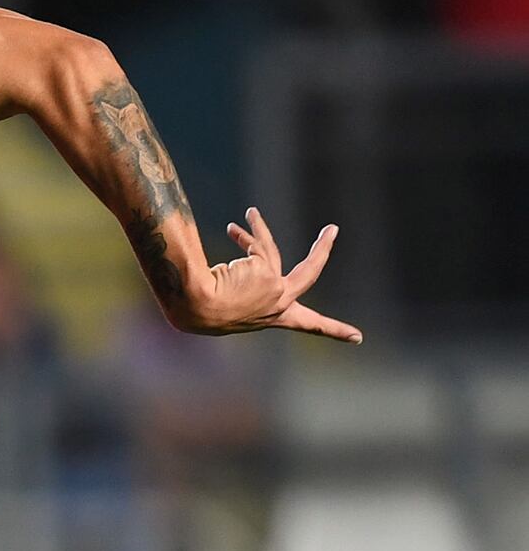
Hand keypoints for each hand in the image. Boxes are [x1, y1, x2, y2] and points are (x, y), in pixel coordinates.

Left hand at [175, 209, 360, 343]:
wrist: (194, 308)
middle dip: (321, 250)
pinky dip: (248, 232)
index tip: (357, 338)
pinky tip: (231, 229)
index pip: (308, 325)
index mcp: (273, 317)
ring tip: (250, 213)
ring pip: (270, 252)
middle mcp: (278, 305)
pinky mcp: (268, 274)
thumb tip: (241, 235)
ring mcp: (275, 290)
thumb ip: (251, 275)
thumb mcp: (233, 297)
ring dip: (259, 230)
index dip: (334, 330)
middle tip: (332, 230)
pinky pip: (257, 245)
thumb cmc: (201, 309)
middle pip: (308, 274)